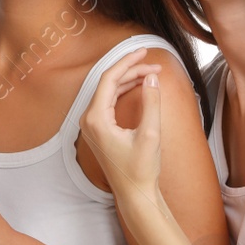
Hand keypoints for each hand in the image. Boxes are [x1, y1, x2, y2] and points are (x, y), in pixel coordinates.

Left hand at [78, 49, 163, 198]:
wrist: (134, 193)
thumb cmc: (141, 169)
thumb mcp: (151, 133)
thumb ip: (151, 102)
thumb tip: (151, 77)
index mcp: (96, 119)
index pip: (108, 79)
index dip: (127, 62)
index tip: (144, 51)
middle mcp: (88, 120)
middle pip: (108, 83)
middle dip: (132, 70)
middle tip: (155, 65)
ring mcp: (91, 125)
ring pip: (108, 91)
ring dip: (129, 80)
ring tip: (151, 73)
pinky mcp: (98, 129)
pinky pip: (108, 102)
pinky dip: (124, 91)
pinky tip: (140, 86)